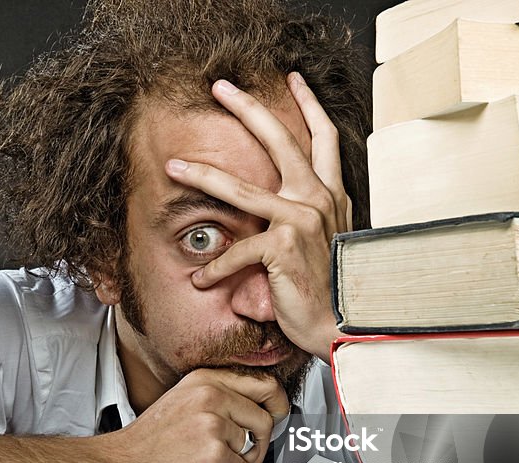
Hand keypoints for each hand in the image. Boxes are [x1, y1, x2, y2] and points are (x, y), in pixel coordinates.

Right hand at [101, 368, 288, 462]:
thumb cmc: (144, 444)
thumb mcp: (181, 402)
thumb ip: (217, 398)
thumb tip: (257, 408)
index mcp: (204, 380)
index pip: (263, 383)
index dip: (277, 403)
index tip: (277, 413)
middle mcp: (211, 396)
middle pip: (266, 419)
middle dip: (258, 442)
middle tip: (236, 453)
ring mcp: (213, 425)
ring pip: (255, 450)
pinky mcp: (214, 456)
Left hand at [165, 73, 348, 361]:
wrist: (344, 327)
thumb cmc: (333, 289)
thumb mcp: (330, 241)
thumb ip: (315, 215)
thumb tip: (289, 208)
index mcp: (332, 195)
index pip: (324, 137)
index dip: (310, 104)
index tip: (295, 78)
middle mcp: (319, 199)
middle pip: (281, 139)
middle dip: (248, 108)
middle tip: (220, 87)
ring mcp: (302, 220)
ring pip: (241, 189)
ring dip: (202, 175)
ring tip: (174, 166)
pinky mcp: (283, 248)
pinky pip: (237, 251)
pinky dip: (215, 268)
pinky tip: (201, 281)